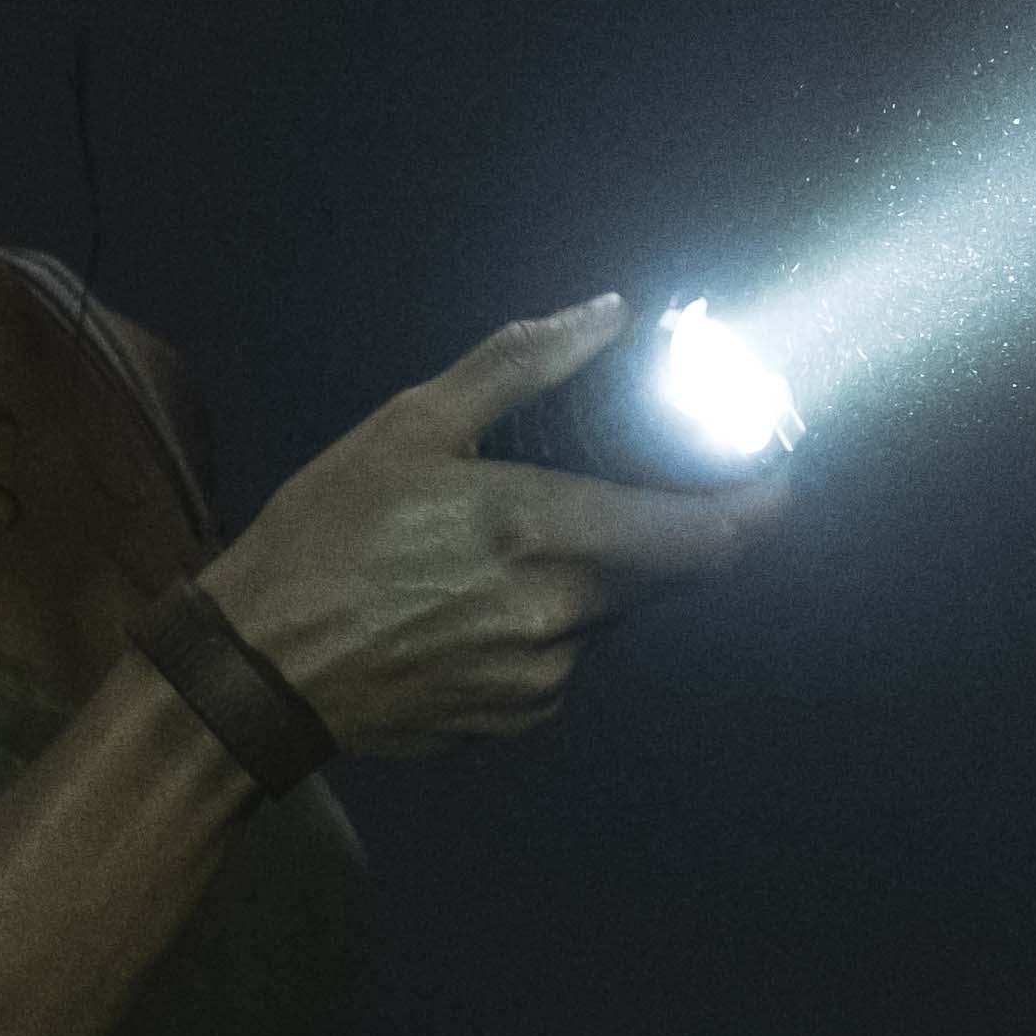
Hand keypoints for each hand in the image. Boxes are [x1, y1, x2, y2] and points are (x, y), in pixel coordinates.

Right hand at [196, 297, 783, 760]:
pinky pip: (564, 658)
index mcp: (545, 532)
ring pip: (613, 614)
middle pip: (670, 573)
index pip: (709, 535)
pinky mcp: (517, 721)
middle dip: (665, 524)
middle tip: (629, 481)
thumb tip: (609, 315)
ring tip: (510, 541)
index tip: (778, 472)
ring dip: (595, 572)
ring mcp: (544, 681)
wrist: (256, 672)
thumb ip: (520, 366)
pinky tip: (474, 598)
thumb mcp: (409, 426)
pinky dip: (549, 619)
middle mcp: (563, 616)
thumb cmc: (324, 536)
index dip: (761, 503)